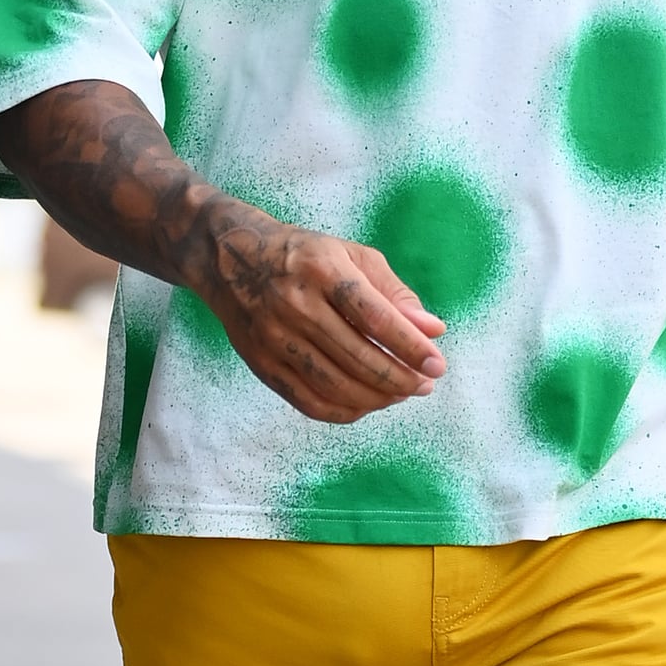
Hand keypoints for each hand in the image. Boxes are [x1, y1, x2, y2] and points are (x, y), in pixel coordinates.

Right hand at [196, 214, 445, 423]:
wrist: (229, 258)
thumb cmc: (303, 255)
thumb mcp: (351, 255)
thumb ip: (394, 293)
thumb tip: (433, 331)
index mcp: (323, 269)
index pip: (376, 318)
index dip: (411, 347)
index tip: (437, 364)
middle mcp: (296, 305)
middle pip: (358, 357)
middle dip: (400, 378)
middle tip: (424, 384)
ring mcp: (274, 338)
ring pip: (336, 385)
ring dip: (377, 398)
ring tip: (401, 393)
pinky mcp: (262, 364)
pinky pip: (309, 401)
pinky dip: (345, 410)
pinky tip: (367, 404)